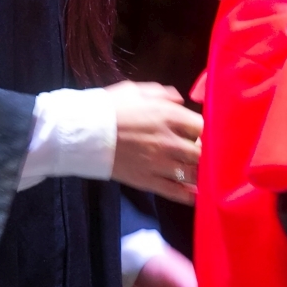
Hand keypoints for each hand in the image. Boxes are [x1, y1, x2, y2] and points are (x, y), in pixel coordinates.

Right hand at [106, 81, 201, 202]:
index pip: (202, 125)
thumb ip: (162, 94)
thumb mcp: (135, 90)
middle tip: (200, 153)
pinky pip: (175, 191)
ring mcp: (159, 163)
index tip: (200, 132)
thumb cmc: (108, 107)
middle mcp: (169, 140)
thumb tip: (180, 100)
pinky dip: (189, 195)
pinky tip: (196, 195)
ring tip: (201, 173)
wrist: (82, 133)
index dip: (204, 130)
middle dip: (203, 152)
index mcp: (168, 115)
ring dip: (199, 173)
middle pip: (201, 151)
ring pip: (192, 172)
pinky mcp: (147, 181)